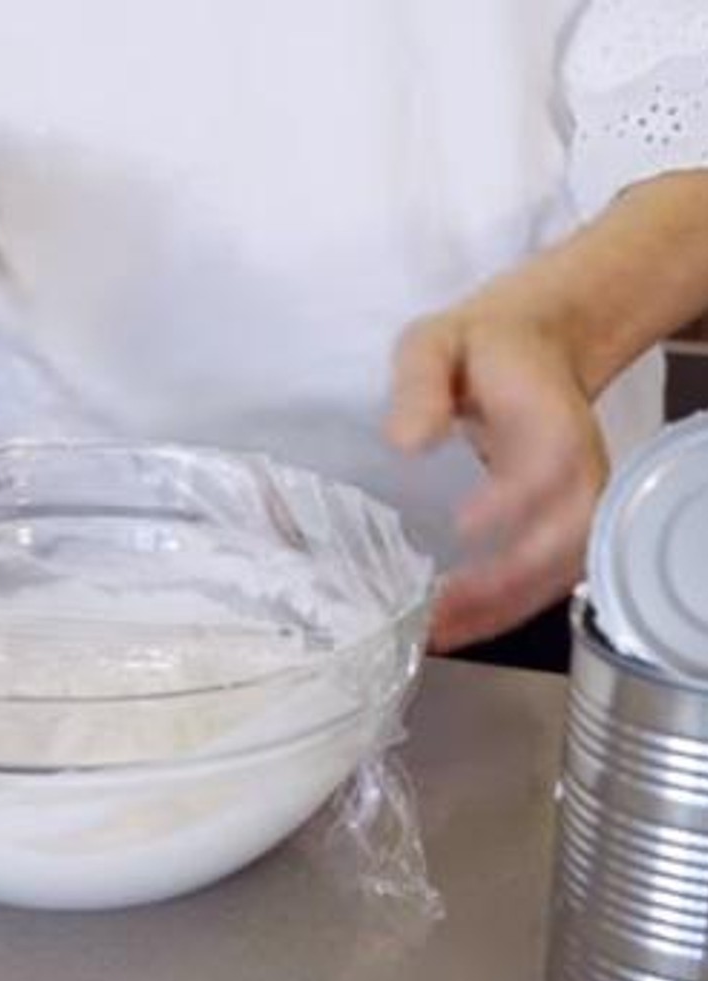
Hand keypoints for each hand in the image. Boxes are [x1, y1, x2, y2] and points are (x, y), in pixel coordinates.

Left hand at [385, 298, 608, 652]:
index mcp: (551, 421)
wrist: (530, 347)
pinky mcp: (558, 528)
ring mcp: (574, 505)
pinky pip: (543, 580)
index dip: (514, 500)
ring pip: (557, 572)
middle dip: (506, 580)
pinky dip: (503, 612)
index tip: (464, 526)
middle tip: (440, 606)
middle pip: (564, 537)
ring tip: (438, 633)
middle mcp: (578, 471)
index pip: (548, 467)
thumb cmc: (474, 348)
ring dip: (501, 609)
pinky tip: (452, 631)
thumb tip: (407, 441)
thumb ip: (419, 382)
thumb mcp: (433, 343)